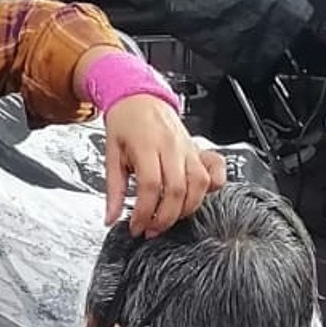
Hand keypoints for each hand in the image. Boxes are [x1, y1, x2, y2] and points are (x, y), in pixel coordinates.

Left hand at [103, 93, 226, 234]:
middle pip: (177, 190)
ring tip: (168, 218)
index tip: (136, 227)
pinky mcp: (198, 149)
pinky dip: (211, 188)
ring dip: (186, 209)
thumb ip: (113, 189)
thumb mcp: (110, 153)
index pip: (150, 186)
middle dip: (165, 218)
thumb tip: (111, 218)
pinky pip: (215, 171)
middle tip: (151, 229)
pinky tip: (195, 198)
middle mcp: (171, 146)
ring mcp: (188, 147)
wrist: (139, 97)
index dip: (144, 212)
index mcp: (146, 144)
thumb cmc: (125, 122)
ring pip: (199, 184)